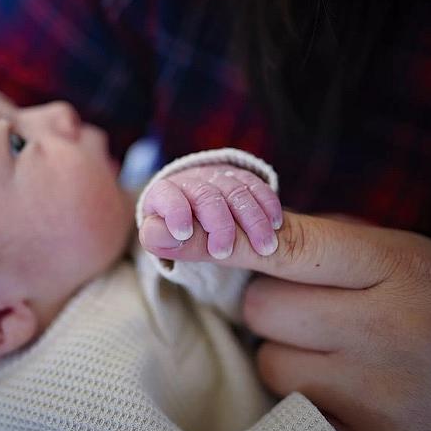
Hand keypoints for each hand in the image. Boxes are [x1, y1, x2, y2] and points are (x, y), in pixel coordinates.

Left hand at [139, 211, 430, 430]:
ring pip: (271, 365)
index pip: (284, 244)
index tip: (167, 231)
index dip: (219, 237)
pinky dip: (311, 402)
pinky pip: (296, 414)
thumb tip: (251, 234)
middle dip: (275, 310)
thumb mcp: (417, 261)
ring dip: (292, 359)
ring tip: (345, 362)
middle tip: (319, 316)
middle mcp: (383, 331)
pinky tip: (355, 398)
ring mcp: (374, 399)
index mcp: (398, 269)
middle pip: (261, 311)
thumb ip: (338, 247)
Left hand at [140, 165, 281, 258]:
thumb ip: (181, 243)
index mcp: (162, 198)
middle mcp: (187, 182)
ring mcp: (215, 179)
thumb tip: (155, 233)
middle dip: (218, 224)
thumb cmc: (195, 249)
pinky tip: (275, 224)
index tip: (183, 233)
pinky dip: (265, 204)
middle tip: (225, 252)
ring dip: (251, 219)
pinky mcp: (239, 179)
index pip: (164, 194)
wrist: (217, 239)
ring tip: (264, 248)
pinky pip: (254, 185)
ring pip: (233, 190)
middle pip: (203, 194)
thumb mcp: (188, 247)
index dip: (173, 210)